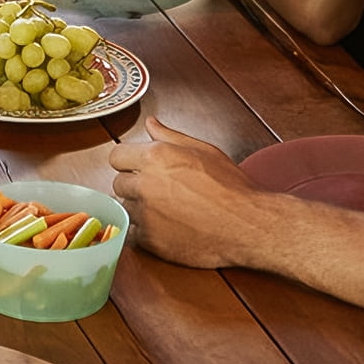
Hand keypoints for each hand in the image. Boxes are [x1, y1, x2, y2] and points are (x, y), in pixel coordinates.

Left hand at [107, 116, 262, 268]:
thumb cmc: (232, 188)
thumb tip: (151, 123)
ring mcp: (145, 214)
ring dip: (139, 208)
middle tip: (161, 191)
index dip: (128, 162)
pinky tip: (169, 227)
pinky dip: (147, 231)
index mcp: (155, 157)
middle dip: (134, 185)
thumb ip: (170, 136)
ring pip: (125, 208)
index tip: (139, 168)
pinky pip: (134, 231)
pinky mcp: (149, 240)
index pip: (116, 156)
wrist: (248, 226)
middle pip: (118, 182)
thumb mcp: (204, 151)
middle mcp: (145, 184)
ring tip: (168, 210)